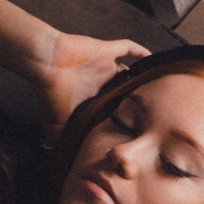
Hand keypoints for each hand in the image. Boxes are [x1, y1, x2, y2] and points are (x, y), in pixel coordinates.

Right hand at [33, 32, 149, 141]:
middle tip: (151, 108)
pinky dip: (141, 52)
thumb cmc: (50, 91)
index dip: (123, 111)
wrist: (45, 64)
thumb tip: (55, 156)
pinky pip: (128, 47)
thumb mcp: (56, 121)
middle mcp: (99, 78)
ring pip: (129, 69)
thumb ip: (58, 137)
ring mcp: (104, 62)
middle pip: (123, 87)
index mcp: (91, 93)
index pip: (112, 103)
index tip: (134, 124)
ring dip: (141, 75)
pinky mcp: (106, 49)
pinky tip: (153, 59)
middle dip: (135, 95)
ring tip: (157, 86)